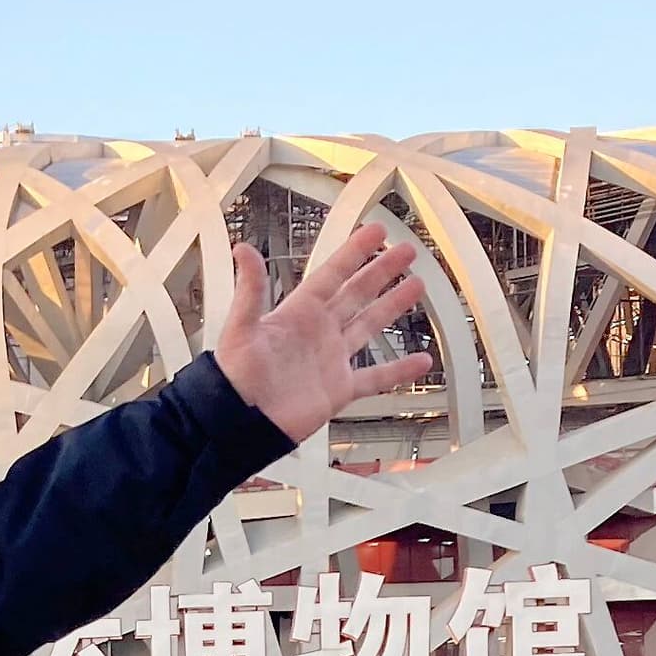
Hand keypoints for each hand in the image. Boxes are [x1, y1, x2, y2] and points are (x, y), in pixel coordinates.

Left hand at [210, 227, 434, 440]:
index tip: (376, 233)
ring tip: (416, 287)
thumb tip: (243, 250)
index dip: (355, 252)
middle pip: (357, 294)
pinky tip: (420, 361)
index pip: (333, 274)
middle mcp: (319, 332)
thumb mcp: (241, 327)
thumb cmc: (235, 377)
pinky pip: (376, 377)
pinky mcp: (339, 389)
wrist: (241, 422)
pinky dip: (399, 370)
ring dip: (392, 307)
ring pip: (369, 326)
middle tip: (405, 252)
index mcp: (299, 313)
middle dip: (382, 271)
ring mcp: (332, 359)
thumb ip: (250, 289)